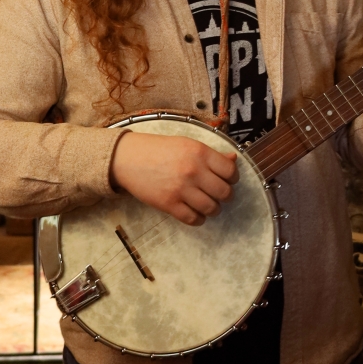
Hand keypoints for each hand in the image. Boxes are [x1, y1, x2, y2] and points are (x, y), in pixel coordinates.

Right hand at [111, 132, 238, 227]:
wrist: (129, 158)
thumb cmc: (159, 149)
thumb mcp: (187, 144)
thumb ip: (211, 154)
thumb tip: (233, 160)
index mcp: (200, 152)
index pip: (231, 171)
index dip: (232, 178)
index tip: (227, 180)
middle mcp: (193, 171)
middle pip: (224, 193)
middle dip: (225, 196)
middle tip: (218, 195)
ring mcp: (181, 189)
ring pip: (211, 208)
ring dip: (213, 209)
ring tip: (207, 205)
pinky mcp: (169, 204)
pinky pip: (193, 219)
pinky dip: (198, 219)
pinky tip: (195, 213)